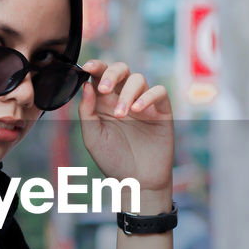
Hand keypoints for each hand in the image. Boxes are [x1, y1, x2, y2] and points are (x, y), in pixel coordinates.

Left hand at [77, 59, 174, 196]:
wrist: (137, 182)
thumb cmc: (113, 160)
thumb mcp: (92, 137)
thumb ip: (87, 111)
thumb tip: (87, 84)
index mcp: (104, 102)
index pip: (100, 76)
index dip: (95, 67)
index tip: (87, 67)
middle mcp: (124, 99)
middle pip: (121, 70)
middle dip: (112, 74)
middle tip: (106, 90)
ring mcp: (144, 104)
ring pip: (138, 79)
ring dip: (128, 93)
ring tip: (122, 115)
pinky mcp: (161, 111)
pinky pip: (159, 92)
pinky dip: (148, 96)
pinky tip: (139, 110)